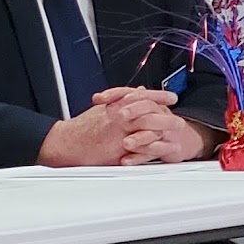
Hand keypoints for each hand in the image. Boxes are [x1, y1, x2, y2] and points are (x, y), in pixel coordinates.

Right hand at [37, 87, 182, 167]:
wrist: (65, 143)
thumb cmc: (80, 129)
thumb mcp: (100, 109)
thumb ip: (120, 101)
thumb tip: (137, 92)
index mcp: (113, 107)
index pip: (140, 96)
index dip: (158, 96)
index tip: (170, 97)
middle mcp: (117, 118)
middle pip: (149, 111)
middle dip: (166, 114)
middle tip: (179, 118)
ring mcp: (119, 135)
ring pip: (148, 128)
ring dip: (165, 129)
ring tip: (178, 132)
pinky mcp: (118, 151)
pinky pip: (142, 149)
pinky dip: (157, 148)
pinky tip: (168, 148)